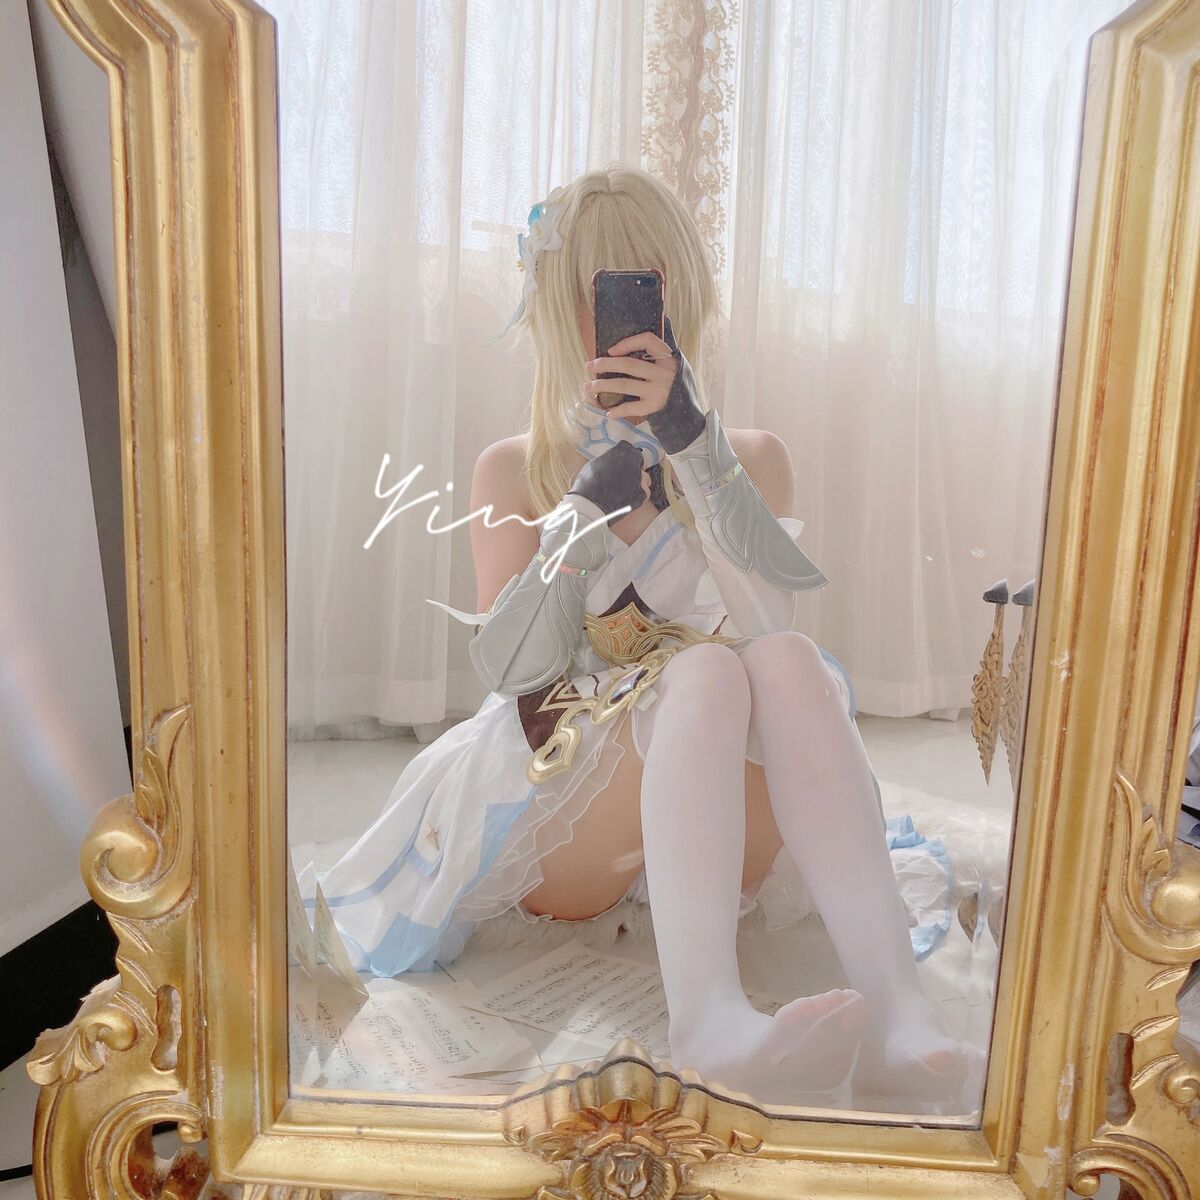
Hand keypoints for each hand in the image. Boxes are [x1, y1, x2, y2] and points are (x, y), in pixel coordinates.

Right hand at [566, 441, 648, 524]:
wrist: (590, 504)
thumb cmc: (588, 483)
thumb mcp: (596, 463)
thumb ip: (609, 459)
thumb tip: (612, 461)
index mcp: (622, 450)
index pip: (628, 448)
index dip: (625, 456)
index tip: (622, 461)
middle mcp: (634, 461)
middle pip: (639, 462)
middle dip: (633, 468)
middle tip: (624, 477)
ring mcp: (640, 478)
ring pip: (645, 478)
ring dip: (637, 482)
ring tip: (624, 490)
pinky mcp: (642, 493)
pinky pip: (644, 493)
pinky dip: (637, 496)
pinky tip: (626, 499)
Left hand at [584, 314, 706, 452]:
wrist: (686, 410)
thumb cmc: (675, 382)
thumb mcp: (675, 361)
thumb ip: (661, 347)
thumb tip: (664, 317)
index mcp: (668, 357)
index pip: (647, 340)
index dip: (627, 343)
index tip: (610, 350)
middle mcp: (664, 373)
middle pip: (629, 364)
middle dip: (605, 364)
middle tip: (588, 366)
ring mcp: (658, 391)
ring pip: (625, 385)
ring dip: (603, 386)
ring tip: (588, 387)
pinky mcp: (654, 407)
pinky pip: (631, 407)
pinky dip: (618, 410)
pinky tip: (607, 412)